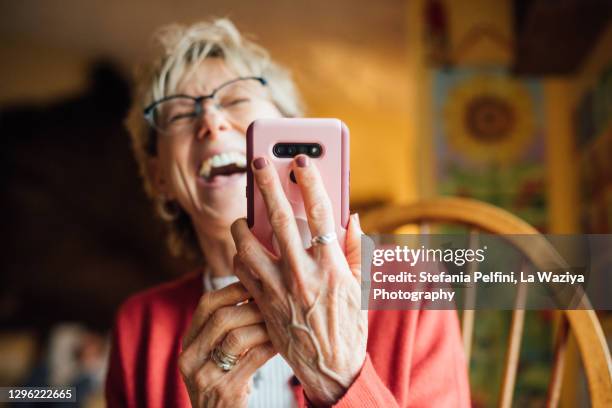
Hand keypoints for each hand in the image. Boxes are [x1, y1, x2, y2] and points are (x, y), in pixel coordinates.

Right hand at [178, 282, 275, 406]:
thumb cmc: (225, 385)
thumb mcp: (214, 356)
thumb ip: (225, 330)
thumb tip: (255, 290)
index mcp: (188, 344)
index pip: (207, 304)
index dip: (233, 290)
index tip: (256, 285)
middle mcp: (189, 359)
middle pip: (221, 318)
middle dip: (252, 308)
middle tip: (274, 305)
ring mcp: (204, 376)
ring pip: (237, 338)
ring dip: (263, 327)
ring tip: (280, 324)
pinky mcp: (224, 391)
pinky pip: (252, 359)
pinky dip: (270, 347)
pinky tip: (281, 345)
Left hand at [231, 154, 366, 405]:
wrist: (330, 369)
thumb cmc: (348, 325)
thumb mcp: (361, 286)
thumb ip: (354, 248)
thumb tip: (351, 216)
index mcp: (332, 267)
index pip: (322, 214)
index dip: (311, 181)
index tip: (302, 159)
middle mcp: (303, 275)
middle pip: (281, 219)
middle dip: (268, 184)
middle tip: (259, 160)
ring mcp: (278, 289)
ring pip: (248, 244)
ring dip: (244, 222)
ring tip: (247, 214)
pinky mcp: (261, 302)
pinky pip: (241, 268)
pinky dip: (240, 252)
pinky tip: (246, 246)